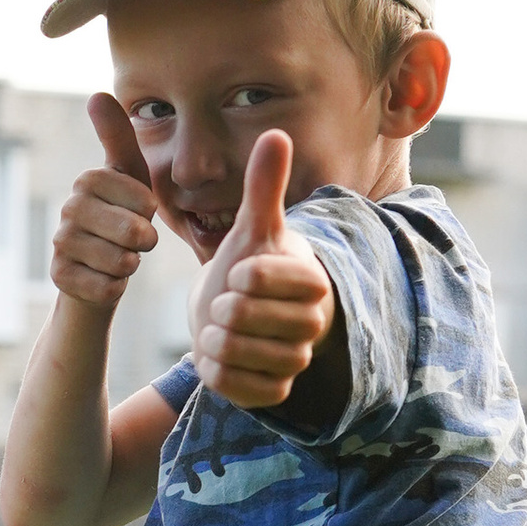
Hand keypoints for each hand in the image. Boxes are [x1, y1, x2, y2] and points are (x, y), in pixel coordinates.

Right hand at [48, 94, 179, 315]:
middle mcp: (68, 208)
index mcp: (89, 180)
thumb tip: (96, 93)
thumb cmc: (122, 217)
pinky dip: (114, 288)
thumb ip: (120, 137)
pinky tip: (105, 278)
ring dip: (130, 266)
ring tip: (121, 259)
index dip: (150, 212)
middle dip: (143, 241)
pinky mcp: (58, 276)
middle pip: (131, 231)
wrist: (96, 271)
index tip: (142, 212)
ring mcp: (60, 243)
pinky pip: (106, 288)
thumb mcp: (130, 176)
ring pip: (119, 262)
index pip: (141, 198)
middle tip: (137, 242)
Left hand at [189, 130, 333, 410]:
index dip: (245, 276)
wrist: (239, 315)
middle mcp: (311, 324)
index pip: (271, 280)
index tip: (237, 272)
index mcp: (311, 281)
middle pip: (253, 320)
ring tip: (216, 329)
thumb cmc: (249, 265)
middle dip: (224, 311)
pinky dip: (219, 373)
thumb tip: (275, 134)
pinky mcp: (275, 391)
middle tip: (220, 304)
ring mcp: (294, 360)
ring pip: (243, 356)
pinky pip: (242, 389)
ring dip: (217, 341)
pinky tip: (216, 356)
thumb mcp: (252, 227)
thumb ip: (264, 186)